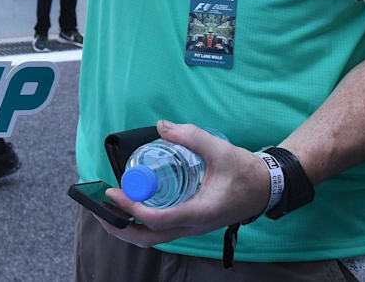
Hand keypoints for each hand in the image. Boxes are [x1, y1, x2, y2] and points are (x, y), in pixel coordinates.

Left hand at [101, 121, 269, 246]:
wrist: (266, 187)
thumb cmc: (244, 172)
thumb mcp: (219, 149)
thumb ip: (190, 136)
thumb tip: (161, 126)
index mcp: (200, 212)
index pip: (157, 219)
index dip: (130, 208)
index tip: (113, 192)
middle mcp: (193, 226)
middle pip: (148, 238)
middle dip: (119, 228)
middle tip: (99, 209)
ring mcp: (191, 228)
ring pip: (154, 238)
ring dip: (128, 227)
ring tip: (109, 208)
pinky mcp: (191, 224)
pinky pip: (161, 230)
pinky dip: (141, 222)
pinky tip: (131, 206)